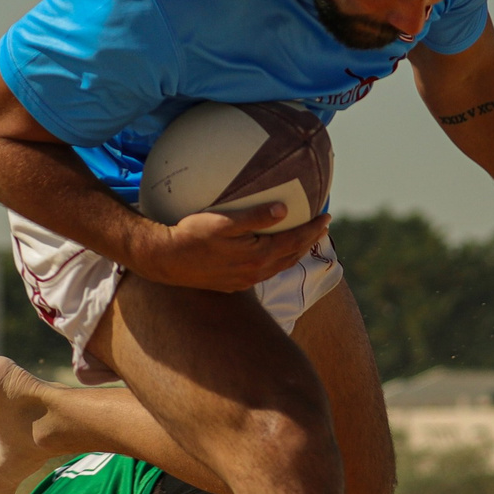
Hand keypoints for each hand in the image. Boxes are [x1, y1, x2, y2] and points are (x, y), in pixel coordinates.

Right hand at [136, 206, 329, 293]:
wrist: (165, 260)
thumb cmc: (191, 236)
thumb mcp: (222, 223)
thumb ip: (254, 217)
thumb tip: (283, 209)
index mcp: (257, 256)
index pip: (294, 241)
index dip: (313, 229)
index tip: (327, 216)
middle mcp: (255, 272)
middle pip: (292, 256)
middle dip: (309, 240)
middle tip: (322, 226)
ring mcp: (245, 281)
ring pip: (279, 267)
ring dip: (294, 252)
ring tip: (304, 239)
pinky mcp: (234, 285)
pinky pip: (264, 272)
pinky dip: (277, 260)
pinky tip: (273, 252)